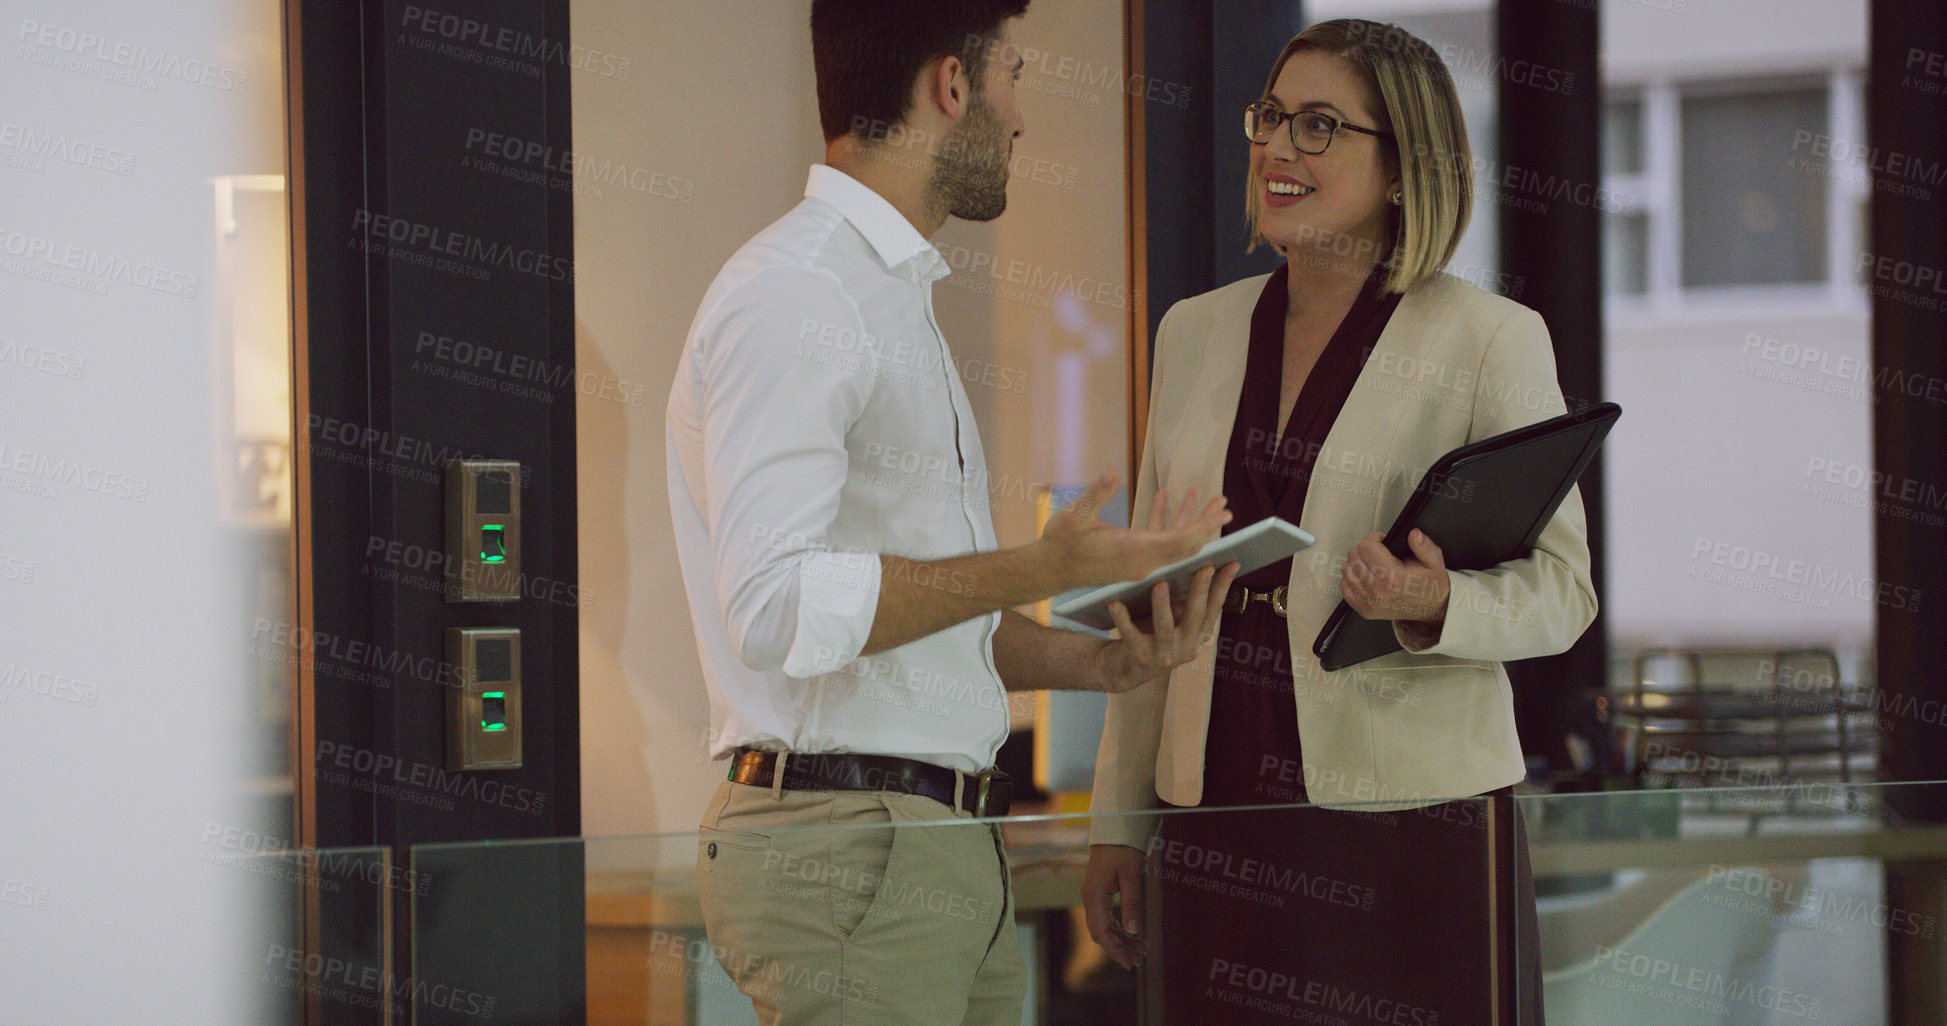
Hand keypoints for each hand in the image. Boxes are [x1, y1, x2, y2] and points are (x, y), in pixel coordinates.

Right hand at [1038, 474, 1229, 590]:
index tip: (1224, 514)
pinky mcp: (1132, 561)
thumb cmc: (1061, 542)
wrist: (1049, 570)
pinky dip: (1167, 523)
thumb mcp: (1074, 516)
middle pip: (1185, 545)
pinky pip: (1158, 542)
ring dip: (1190, 523)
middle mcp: (1143, 561)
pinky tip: (1166, 498)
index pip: (1180, 540)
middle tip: (1225, 506)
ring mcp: (1139, 564)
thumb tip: (1112, 472)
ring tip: (1203, 499)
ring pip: (1174, 545)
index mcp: (1134, 549)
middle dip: (1206, 525)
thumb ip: (1096, 494)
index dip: (1204, 526)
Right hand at [1082, 844, 1147, 968]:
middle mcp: (1091, 899)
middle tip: (1139, 961)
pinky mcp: (1101, 894)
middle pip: (1102, 933)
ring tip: (1142, 950)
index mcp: (1094, 896)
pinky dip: (1121, 928)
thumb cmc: (1122, 848)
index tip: (1128, 963)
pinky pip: (1109, 917)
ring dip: (1122, 940)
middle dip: (1119, 949)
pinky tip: (1135, 935)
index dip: (1114, 950)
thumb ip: (1132, 902)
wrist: (1114, 829)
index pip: (1100, 932)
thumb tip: (1133, 930)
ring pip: (1106, 927)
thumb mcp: (1132, 874)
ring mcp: (1095, 897)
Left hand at [1093, 562, 1237, 692]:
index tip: (1232, 564)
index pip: (1214, 608)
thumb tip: (1192, 567)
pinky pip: (1130, 634)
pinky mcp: (1139, 657)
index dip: (1224, 586)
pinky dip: (1122, 619)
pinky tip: (1115, 603)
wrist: (1123, 670)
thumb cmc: (1150, 635)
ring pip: (1165, 628)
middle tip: (1204, 568)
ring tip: (1160, 585)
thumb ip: (1183, 603)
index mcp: (1197, 636)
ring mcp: (1163, 655)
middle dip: (1200, 591)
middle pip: (1195, 616)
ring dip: (1162, 605)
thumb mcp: (1173, 621)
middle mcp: (1185, 647)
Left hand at [1341, 528, 1449, 622]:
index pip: (1366, 547)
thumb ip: (1424, 546)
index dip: (1375, 539)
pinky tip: (1367, 576)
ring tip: (1373, 563)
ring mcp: (1368, 602)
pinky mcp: (1363, 609)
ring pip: (1346, 570)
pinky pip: (1345, 587)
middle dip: (1365, 549)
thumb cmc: (1430, 585)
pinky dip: (1353, 578)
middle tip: (1379, 552)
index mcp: (1393, 577)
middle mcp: (1377, 591)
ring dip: (1357, 563)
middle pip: (1354, 556)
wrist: (1430, 609)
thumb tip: (1414, 534)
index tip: (1383, 542)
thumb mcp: (1434, 562)